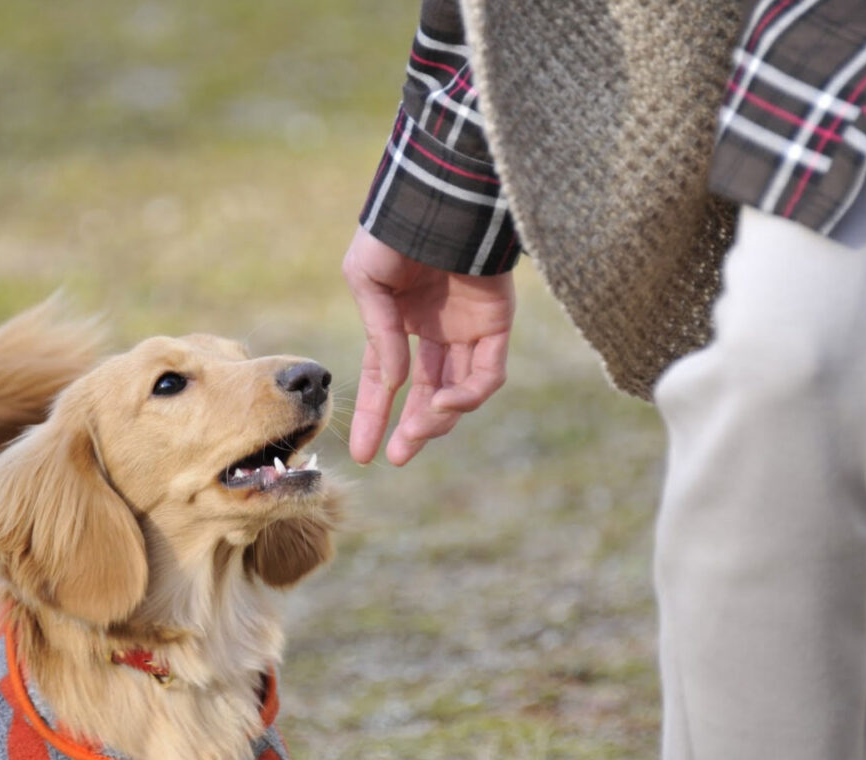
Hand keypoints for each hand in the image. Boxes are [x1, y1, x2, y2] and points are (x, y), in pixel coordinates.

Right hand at [341, 227, 514, 465]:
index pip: (386, 379)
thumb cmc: (395, 231)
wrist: (440, 197)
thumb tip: (393, 382)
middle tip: (398, 456)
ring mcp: (469, 328)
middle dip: (413, 428)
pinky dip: (467, 393)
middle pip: (426, 392)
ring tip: (418, 430)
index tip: (367, 453)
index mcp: (401, 319)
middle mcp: (437, 329)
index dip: (374, 414)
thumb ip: (380, 334)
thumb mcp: (366, 280)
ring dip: (439, 417)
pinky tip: (444, 400)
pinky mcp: (498, 325)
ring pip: (459, 390)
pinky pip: (488, 373)